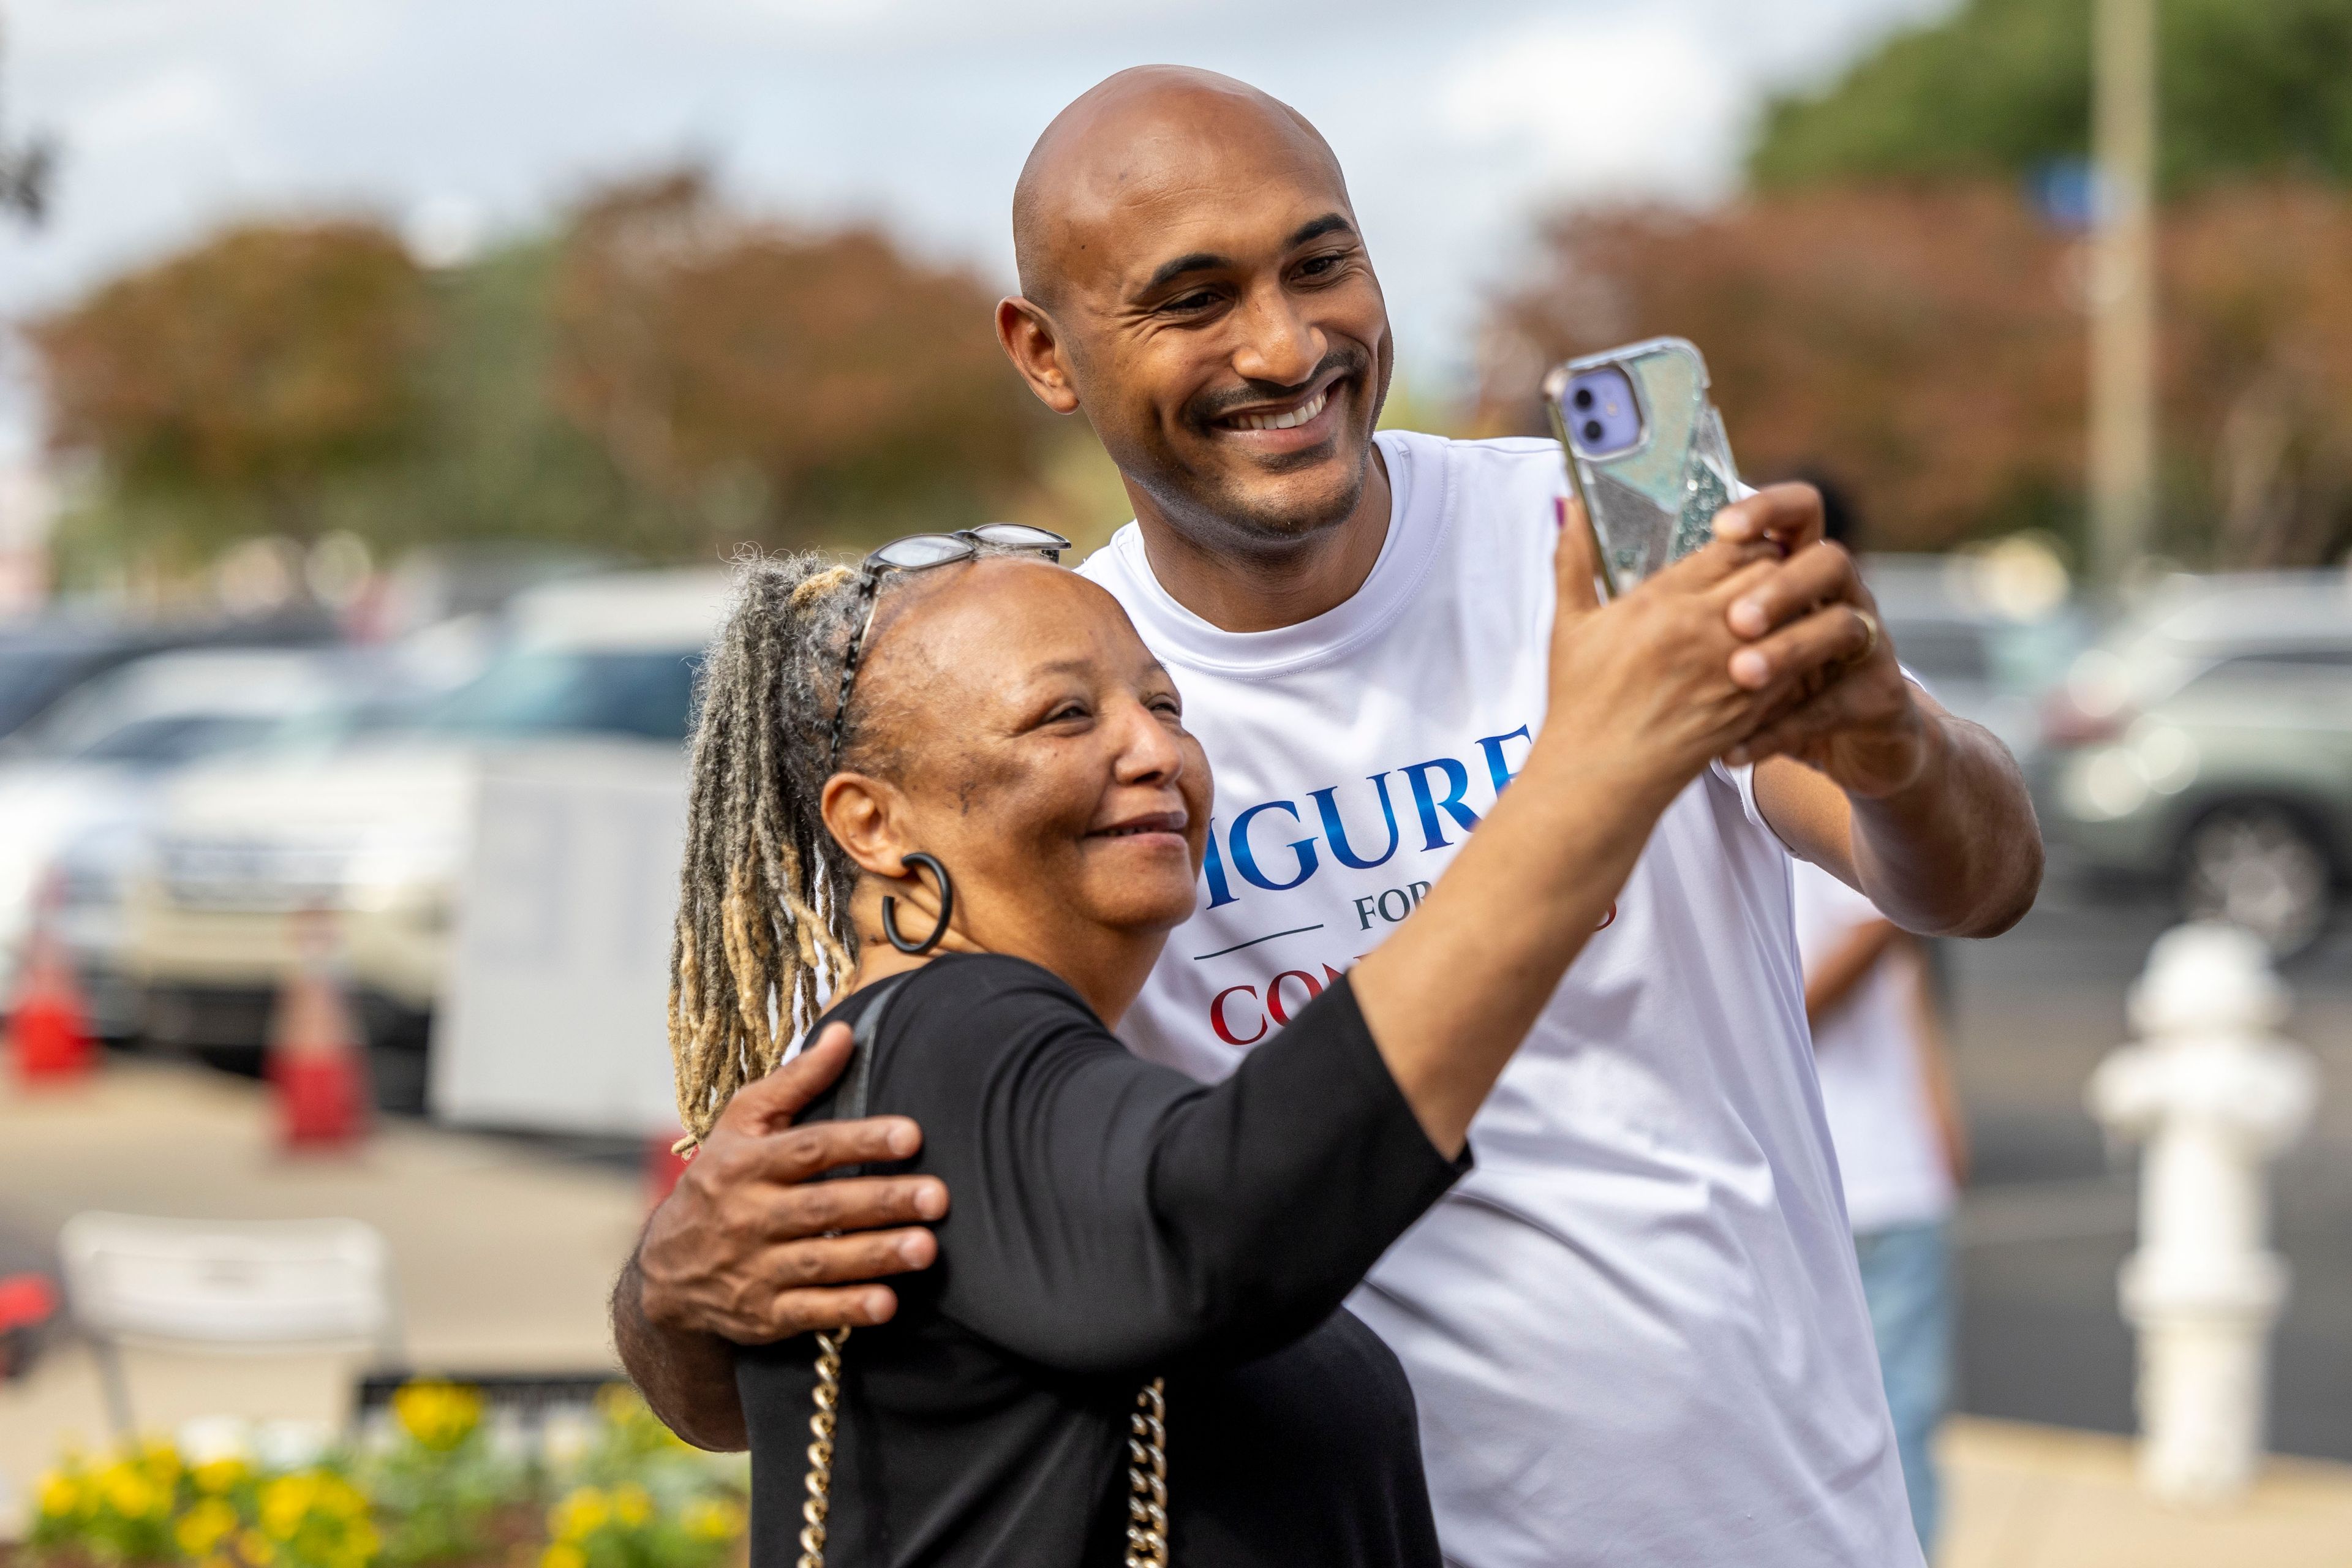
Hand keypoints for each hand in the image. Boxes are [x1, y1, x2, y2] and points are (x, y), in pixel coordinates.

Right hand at [638, 1024, 948, 1342]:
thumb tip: (845, 1032)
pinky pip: (808, 1312)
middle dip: (883, 1201)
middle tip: (938, 1197)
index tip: (912, 1135)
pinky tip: (888, 1303)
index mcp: (745, 1164)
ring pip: (821, 1262)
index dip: (861, 1141)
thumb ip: (795, 1080)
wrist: (665, 1271)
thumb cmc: (720, 1180)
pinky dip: (847, 1310)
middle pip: (823, 1207)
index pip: (810, 1149)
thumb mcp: (742, 1124)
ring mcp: (753, 1269)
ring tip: (927, 1249)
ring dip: (876, 1256)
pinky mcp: (762, 1315)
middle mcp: (748, 1216)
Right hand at [1546, 495, 1854, 801]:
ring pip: (1792, 614)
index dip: (1745, 541)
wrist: (1598, 779)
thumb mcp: (1569, 626)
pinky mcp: (1752, 706)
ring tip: (1782, 612)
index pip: (1731, 546)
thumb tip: (1567, 506)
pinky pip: (1796, 663)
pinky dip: (1797, 652)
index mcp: (1660, 601)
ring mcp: (1732, 668)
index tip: (1740, 548)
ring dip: (1792, 609)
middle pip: (1772, 572)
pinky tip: (1785, 654)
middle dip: (1775, 569)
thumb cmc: (1580, 704)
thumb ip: (1573, 561)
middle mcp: (1702, 629)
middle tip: (1769, 577)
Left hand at [1709, 484, 1929, 798]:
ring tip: (1741, 676)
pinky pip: (1835, 707)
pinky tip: (1734, 751)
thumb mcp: (1728, 636)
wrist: (1849, 745)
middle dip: (1782, 586)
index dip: (1767, 509)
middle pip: (1828, 561)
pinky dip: (1782, 730)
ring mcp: (1867, 644)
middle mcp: (1840, 596)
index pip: (1797, 513)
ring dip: (1790, 651)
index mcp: (1800, 568)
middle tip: (1737, 619)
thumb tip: (1590, 536)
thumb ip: (1680, 593)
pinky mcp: (1878, 697)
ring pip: (1842, 628)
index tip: (1721, 528)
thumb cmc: (1770, 680)